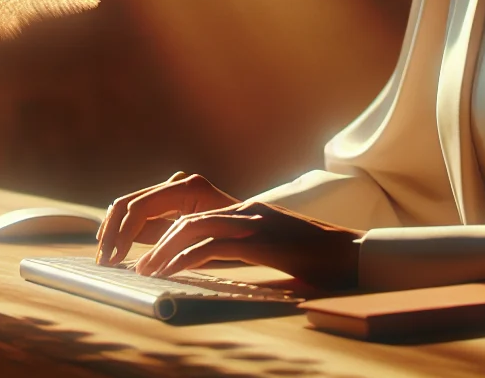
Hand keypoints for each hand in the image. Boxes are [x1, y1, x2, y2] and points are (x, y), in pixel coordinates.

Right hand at [96, 171, 238, 265]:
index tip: (114, 260)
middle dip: (112, 233)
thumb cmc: (235, 237)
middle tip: (103, 262)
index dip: (123, 234)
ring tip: (105, 259)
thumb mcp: (204, 243)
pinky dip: (123, 229)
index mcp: (188, 188)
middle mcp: (178, 182)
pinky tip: (115, 250)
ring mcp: (172, 188)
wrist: (256, 227)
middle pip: (128, 203)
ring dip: (113, 231)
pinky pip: (137, 211)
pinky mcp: (168, 201)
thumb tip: (138, 262)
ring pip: (128, 205)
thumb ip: (170, 245)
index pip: (141, 207)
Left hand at [133, 200, 364, 290]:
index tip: (144, 253)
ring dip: (163, 249)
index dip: (163, 230)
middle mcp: (245, 210)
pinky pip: (212, 245)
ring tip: (145, 270)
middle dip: (153, 236)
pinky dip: (186, 259)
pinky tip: (171, 274)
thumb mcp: (271, 252)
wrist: (349, 254)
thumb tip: (209, 272)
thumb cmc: (315, 259)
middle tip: (135, 263)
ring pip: (193, 225)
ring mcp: (252, 221)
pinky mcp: (259, 239)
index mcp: (246, 211)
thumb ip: (243, 253)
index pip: (193, 212)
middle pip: (185, 213)